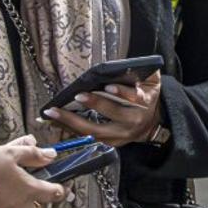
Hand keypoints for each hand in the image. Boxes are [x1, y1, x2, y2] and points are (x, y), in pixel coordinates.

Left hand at [44, 71, 162, 147]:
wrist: (152, 122)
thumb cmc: (147, 96)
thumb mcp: (151, 80)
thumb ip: (143, 70)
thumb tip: (125, 64)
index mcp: (144, 103)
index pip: (135, 98)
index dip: (122, 92)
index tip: (108, 86)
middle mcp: (132, 121)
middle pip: (112, 114)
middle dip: (95, 104)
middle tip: (77, 95)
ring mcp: (121, 135)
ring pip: (95, 131)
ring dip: (73, 122)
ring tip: (55, 112)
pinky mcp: (111, 143)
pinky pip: (89, 138)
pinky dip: (71, 131)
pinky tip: (57, 122)